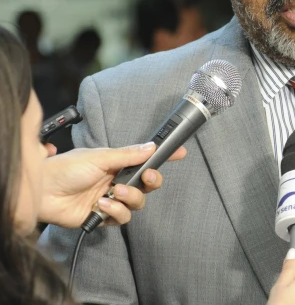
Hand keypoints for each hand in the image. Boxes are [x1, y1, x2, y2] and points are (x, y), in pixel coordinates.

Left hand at [38, 142, 186, 227]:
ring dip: (130, 197)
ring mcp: (111, 199)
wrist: (44, 191)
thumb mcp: (100, 157)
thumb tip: (151, 147)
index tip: (180, 153)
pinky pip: (122, 217)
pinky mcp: (103, 217)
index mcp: (117, 163)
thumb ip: (128, 155)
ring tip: (115, 192)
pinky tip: (101, 204)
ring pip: (138, 203)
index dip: (163, 157)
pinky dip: (115, 211)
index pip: (145, 159)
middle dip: (152, 180)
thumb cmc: (66, 169)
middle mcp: (117, 181)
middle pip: (148, 184)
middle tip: (147, 176)